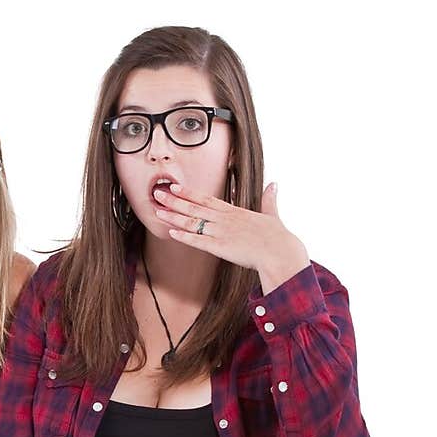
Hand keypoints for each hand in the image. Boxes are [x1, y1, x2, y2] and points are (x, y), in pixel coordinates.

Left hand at [154, 182, 309, 292]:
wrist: (279, 251)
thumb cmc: (277, 237)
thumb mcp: (272, 214)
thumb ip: (269, 200)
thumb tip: (274, 185)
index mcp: (235, 211)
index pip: (207, 199)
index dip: (189, 193)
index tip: (175, 186)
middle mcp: (225, 219)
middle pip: (194, 207)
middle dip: (174, 200)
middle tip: (156, 194)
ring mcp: (221, 232)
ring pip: (192, 222)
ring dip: (173, 217)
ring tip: (157, 211)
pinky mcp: (220, 247)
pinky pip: (198, 241)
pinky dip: (184, 236)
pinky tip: (171, 232)